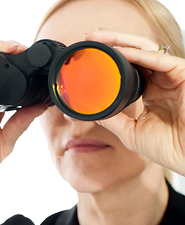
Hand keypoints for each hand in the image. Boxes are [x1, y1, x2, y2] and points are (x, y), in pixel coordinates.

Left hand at [85, 30, 184, 175]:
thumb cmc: (168, 147)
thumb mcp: (130, 132)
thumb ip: (112, 119)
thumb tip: (90, 111)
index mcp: (150, 92)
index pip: (128, 67)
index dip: (110, 60)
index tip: (88, 57)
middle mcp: (160, 80)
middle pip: (134, 53)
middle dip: (112, 42)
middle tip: (90, 37)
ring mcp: (171, 76)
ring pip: (145, 49)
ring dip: (121, 41)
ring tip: (99, 38)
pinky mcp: (182, 74)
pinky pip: (158, 59)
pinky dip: (138, 54)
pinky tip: (120, 51)